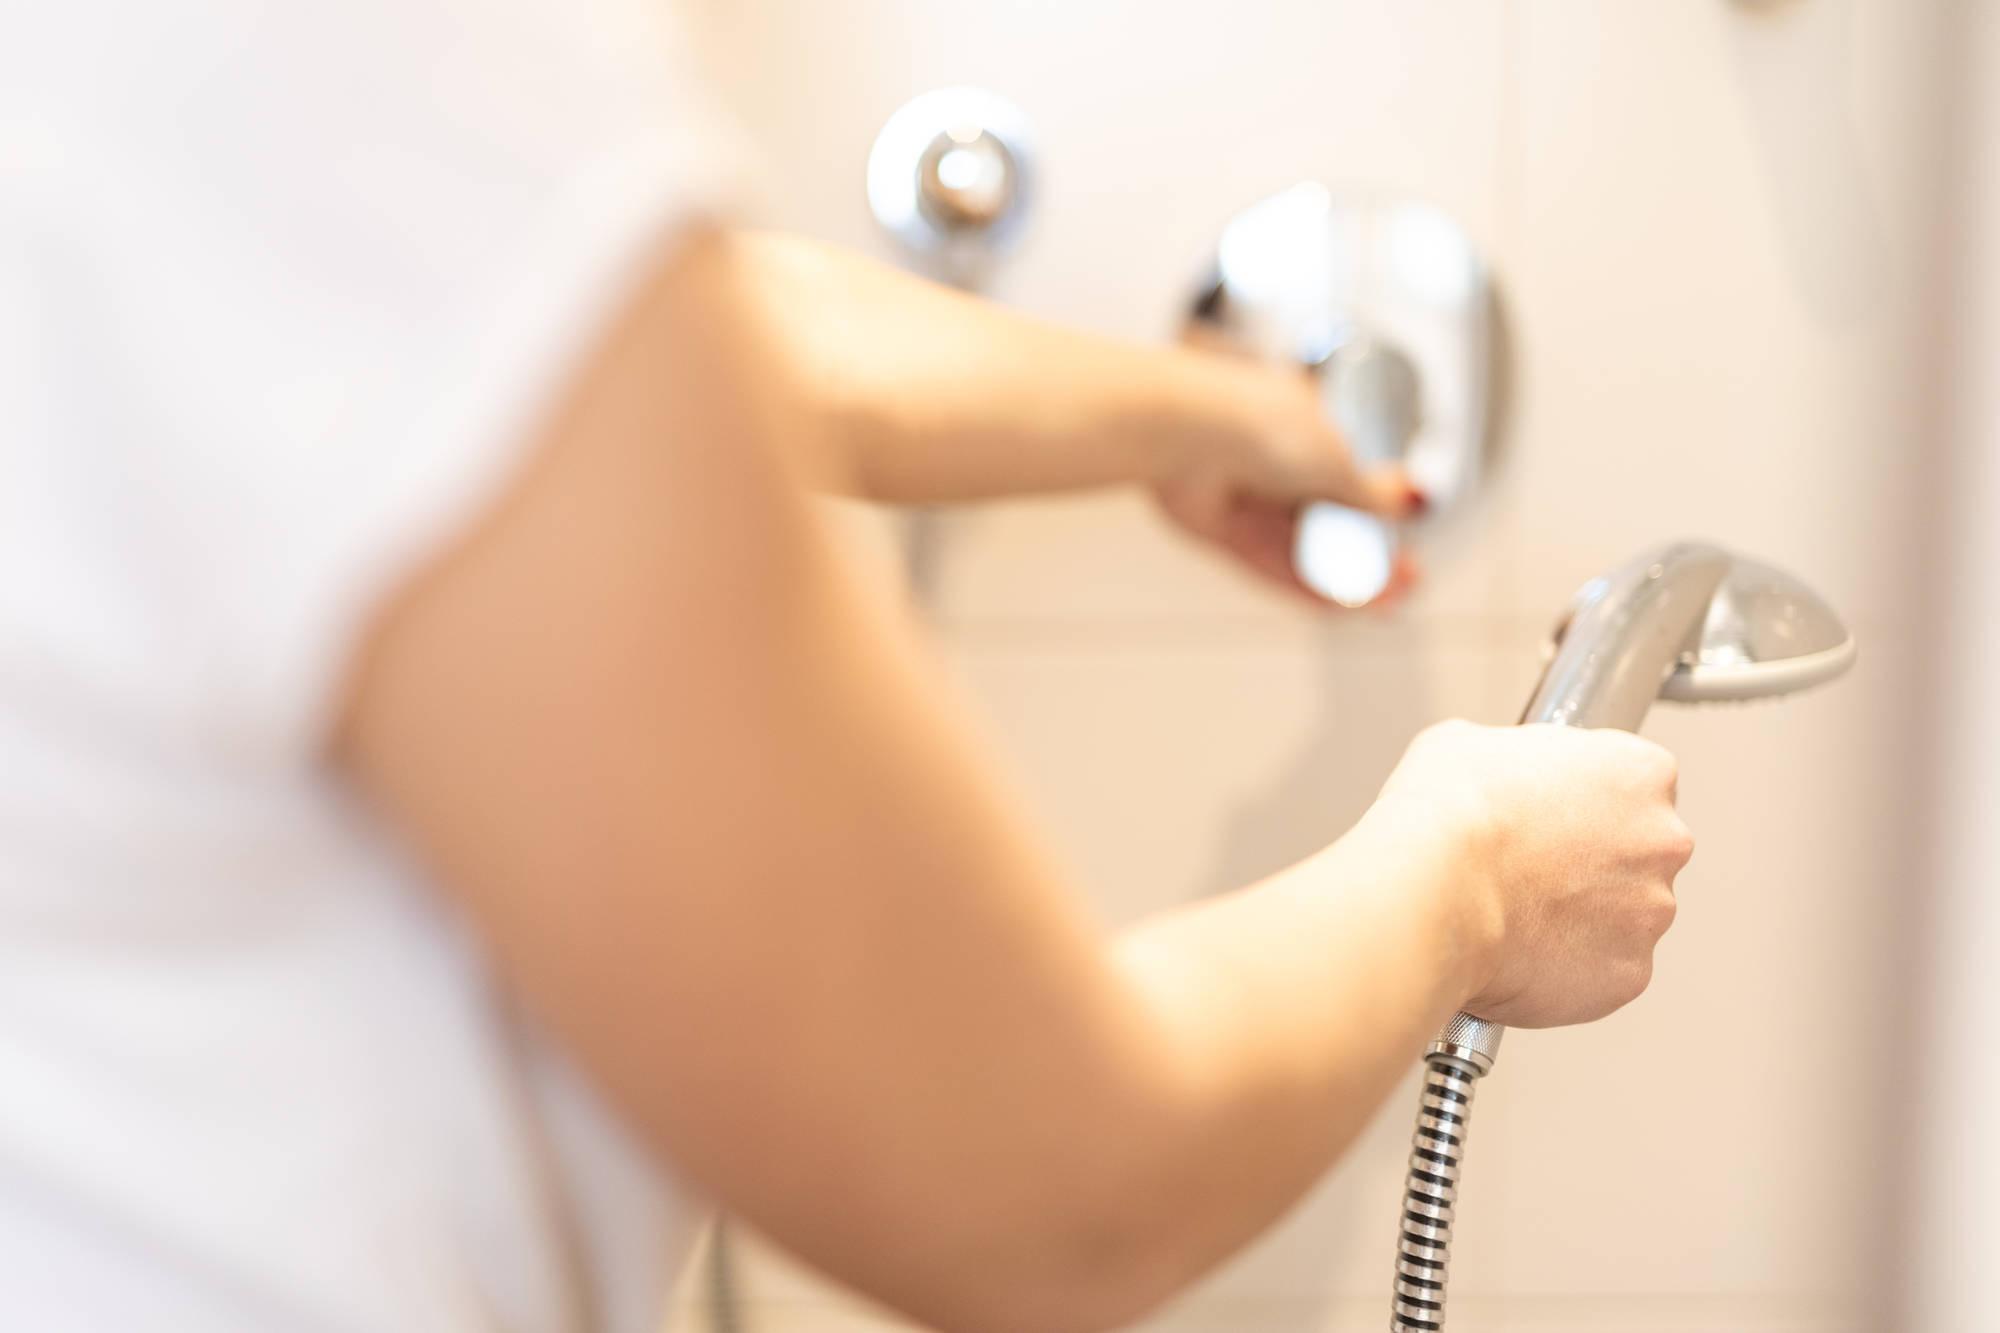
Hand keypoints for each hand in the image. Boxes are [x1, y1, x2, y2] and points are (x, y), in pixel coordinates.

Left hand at [1152, 363, 1423, 607]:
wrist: (1185, 431)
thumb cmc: (1261, 422)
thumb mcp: (1339, 458)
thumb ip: (1370, 490)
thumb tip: (1407, 501)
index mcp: (1307, 420)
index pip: (1352, 472)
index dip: (1382, 512)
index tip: (1408, 539)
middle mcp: (1273, 455)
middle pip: (1328, 516)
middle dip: (1369, 552)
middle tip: (1405, 582)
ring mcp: (1244, 493)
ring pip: (1301, 545)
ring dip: (1343, 576)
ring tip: (1385, 603)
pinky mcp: (1218, 527)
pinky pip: (1268, 562)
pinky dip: (1303, 584)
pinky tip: (1339, 605)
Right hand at [1369, 720, 1694, 1027]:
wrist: (1434, 889)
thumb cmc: (1450, 811)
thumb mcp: (1472, 745)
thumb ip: (1520, 758)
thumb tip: (1506, 778)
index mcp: (1640, 772)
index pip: (1635, 783)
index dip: (1584, 800)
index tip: (1551, 814)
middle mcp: (1664, 841)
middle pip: (1638, 853)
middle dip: (1593, 862)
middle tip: (1530, 868)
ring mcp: (1651, 912)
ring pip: (1624, 916)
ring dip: (1582, 917)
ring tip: (1515, 914)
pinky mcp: (1628, 975)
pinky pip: (1603, 971)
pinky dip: (1568, 967)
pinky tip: (1520, 951)